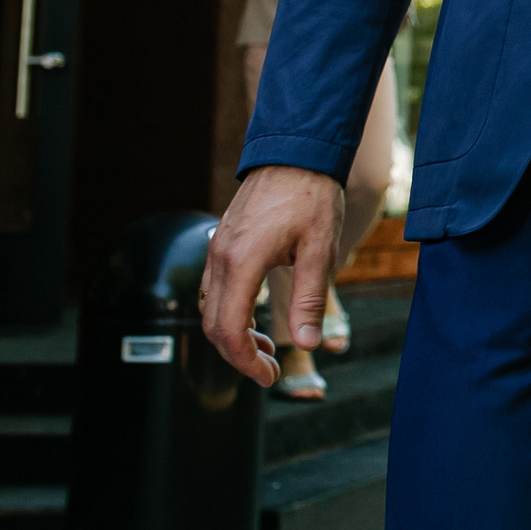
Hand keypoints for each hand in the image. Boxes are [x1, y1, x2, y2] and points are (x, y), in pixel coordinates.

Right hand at [201, 165, 343, 384]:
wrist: (295, 152)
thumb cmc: (312, 197)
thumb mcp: (320, 249)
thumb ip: (311, 299)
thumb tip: (308, 344)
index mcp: (243, 262)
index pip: (229, 330)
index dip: (245, 362)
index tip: (268, 377)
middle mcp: (221, 257)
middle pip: (212, 326)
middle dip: (238, 355)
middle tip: (269, 369)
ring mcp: (216, 248)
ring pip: (210, 309)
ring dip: (232, 335)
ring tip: (265, 346)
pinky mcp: (221, 242)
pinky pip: (214, 289)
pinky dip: (228, 311)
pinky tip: (254, 314)